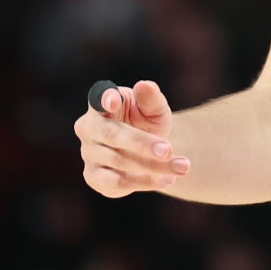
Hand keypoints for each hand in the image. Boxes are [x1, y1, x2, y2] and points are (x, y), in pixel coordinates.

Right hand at [74, 79, 191, 197]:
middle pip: (112, 134)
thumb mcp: (155, 108)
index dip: (105, 99)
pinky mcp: (94, 177)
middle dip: (142, 143)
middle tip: (168, 150)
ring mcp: (89, 153)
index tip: (114, 100)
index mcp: (101, 104)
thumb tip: (144, 85)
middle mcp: (89, 128)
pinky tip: (167, 179)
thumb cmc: (147, 121)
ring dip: (153, 166)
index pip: (98, 98)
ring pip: (119, 161)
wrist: (149, 150)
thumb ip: (151, 97)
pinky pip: (117, 183)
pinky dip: (144, 182)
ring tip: (181, 167)